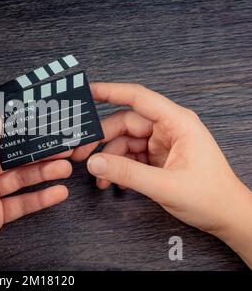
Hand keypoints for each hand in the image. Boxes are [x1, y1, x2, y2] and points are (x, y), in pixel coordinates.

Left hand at [0, 110, 71, 269]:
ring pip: (18, 180)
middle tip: (59, 148)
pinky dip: (38, 198)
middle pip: (9, 160)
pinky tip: (55, 193)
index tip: (36, 124)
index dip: (14, 132)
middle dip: (34, 155)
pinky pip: (20, 203)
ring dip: (41, 175)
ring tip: (63, 169)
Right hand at [72, 83, 251, 267]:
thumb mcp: (165, 185)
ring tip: (99, 177)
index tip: (87, 91)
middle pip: (125, 123)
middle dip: (101, 138)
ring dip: (108, 158)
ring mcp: (161, 142)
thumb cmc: (211, 196)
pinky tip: (112, 181)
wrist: (226, 216)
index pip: (138, 98)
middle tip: (81, 152)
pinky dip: (117, 167)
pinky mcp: (157, 157)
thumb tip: (95, 162)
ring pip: (124, 141)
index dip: (110, 91)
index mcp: (177, 123)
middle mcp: (168, 128)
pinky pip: (129, 155)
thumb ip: (128, 173)